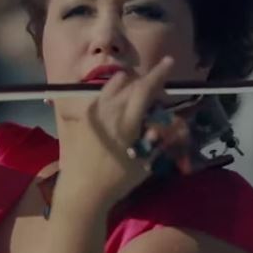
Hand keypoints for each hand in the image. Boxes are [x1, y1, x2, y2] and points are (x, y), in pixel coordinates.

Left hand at [54, 57, 174, 206]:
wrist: (82, 190)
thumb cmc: (117, 180)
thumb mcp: (146, 161)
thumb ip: (159, 138)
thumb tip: (170, 122)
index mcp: (125, 120)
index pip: (144, 88)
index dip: (159, 74)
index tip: (168, 62)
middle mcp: (107, 109)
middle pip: (130, 82)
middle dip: (146, 84)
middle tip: (156, 98)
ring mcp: (92, 110)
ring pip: (113, 84)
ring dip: (128, 85)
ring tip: (136, 100)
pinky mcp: (83, 116)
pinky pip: (101, 96)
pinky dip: (114, 95)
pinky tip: (118, 111)